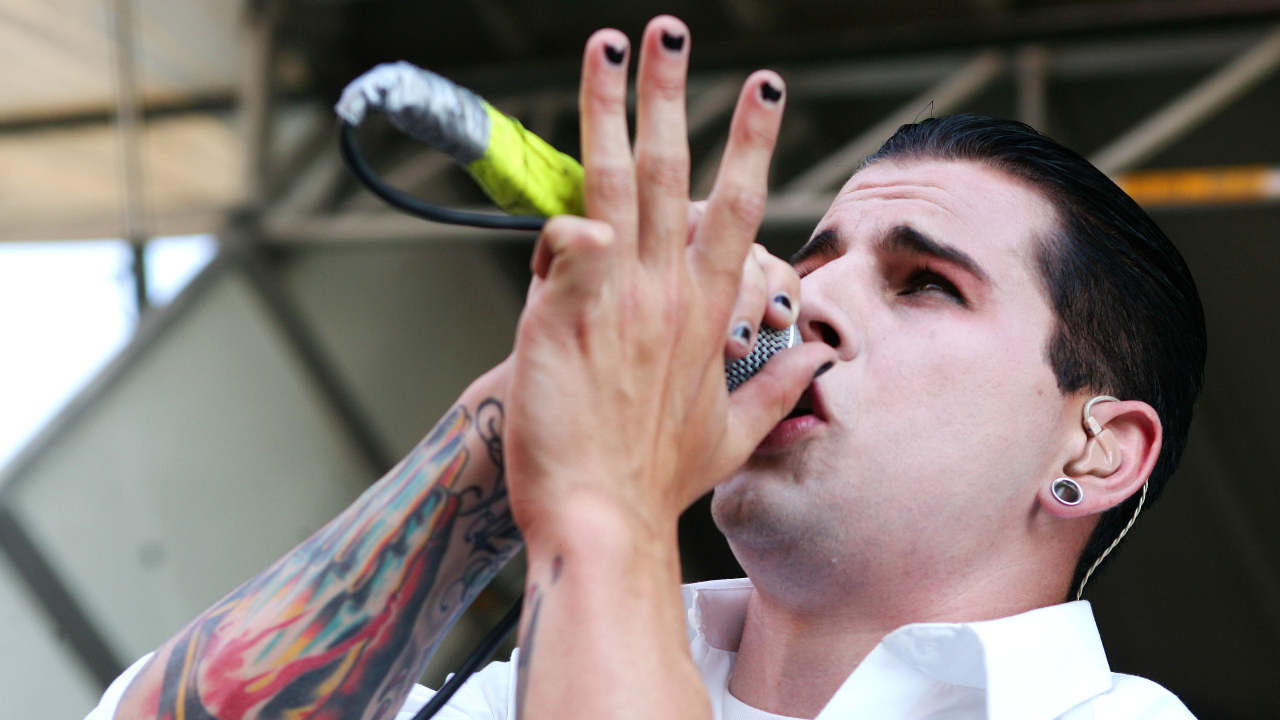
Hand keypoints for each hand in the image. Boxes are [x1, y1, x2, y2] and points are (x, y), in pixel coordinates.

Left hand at [504, 17, 834, 543]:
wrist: (602, 523)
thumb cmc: (656, 483)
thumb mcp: (733, 435)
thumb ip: (778, 386)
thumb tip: (820, 357)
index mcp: (707, 314)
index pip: (739, 208)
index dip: (754, 143)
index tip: (767, 87)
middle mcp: (668, 294)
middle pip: (675, 172)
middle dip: (673, 94)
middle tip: (670, 31)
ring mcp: (618, 300)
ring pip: (617, 183)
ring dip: (613, 109)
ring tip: (611, 47)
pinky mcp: (565, 314)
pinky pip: (563, 240)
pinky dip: (560, 213)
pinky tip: (552, 184)